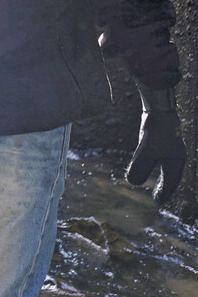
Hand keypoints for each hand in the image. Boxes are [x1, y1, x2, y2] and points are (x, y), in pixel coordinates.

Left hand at [125, 87, 184, 204]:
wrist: (159, 109)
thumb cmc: (155, 132)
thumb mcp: (145, 151)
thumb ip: (139, 167)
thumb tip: (133, 182)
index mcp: (176, 161)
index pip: (170, 181)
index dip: (164, 191)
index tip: (158, 201)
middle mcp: (178, 155)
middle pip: (172, 175)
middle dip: (166, 187)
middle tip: (159, 197)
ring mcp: (173, 147)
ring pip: (170, 166)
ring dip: (165, 177)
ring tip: (159, 186)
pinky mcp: (166, 139)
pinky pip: (166, 157)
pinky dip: (161, 165)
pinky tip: (155, 164)